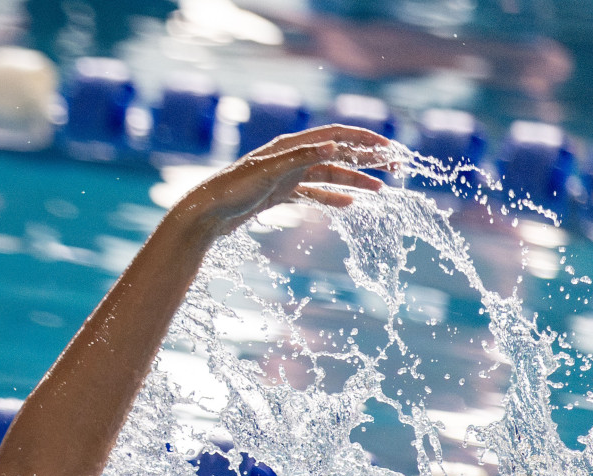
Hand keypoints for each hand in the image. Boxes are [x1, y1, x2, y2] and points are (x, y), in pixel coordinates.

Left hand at [173, 124, 397, 241]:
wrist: (203, 214)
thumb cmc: (231, 190)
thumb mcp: (268, 172)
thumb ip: (301, 158)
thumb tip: (333, 145)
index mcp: (289, 145)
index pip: (335, 135)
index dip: (364, 140)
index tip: (389, 147)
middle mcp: (289, 157)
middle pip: (336, 154)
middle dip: (367, 160)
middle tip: (396, 167)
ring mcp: (285, 176)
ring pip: (328, 176)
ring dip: (354, 182)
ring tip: (379, 190)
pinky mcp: (278, 194)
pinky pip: (312, 194)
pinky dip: (331, 198)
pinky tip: (349, 204)